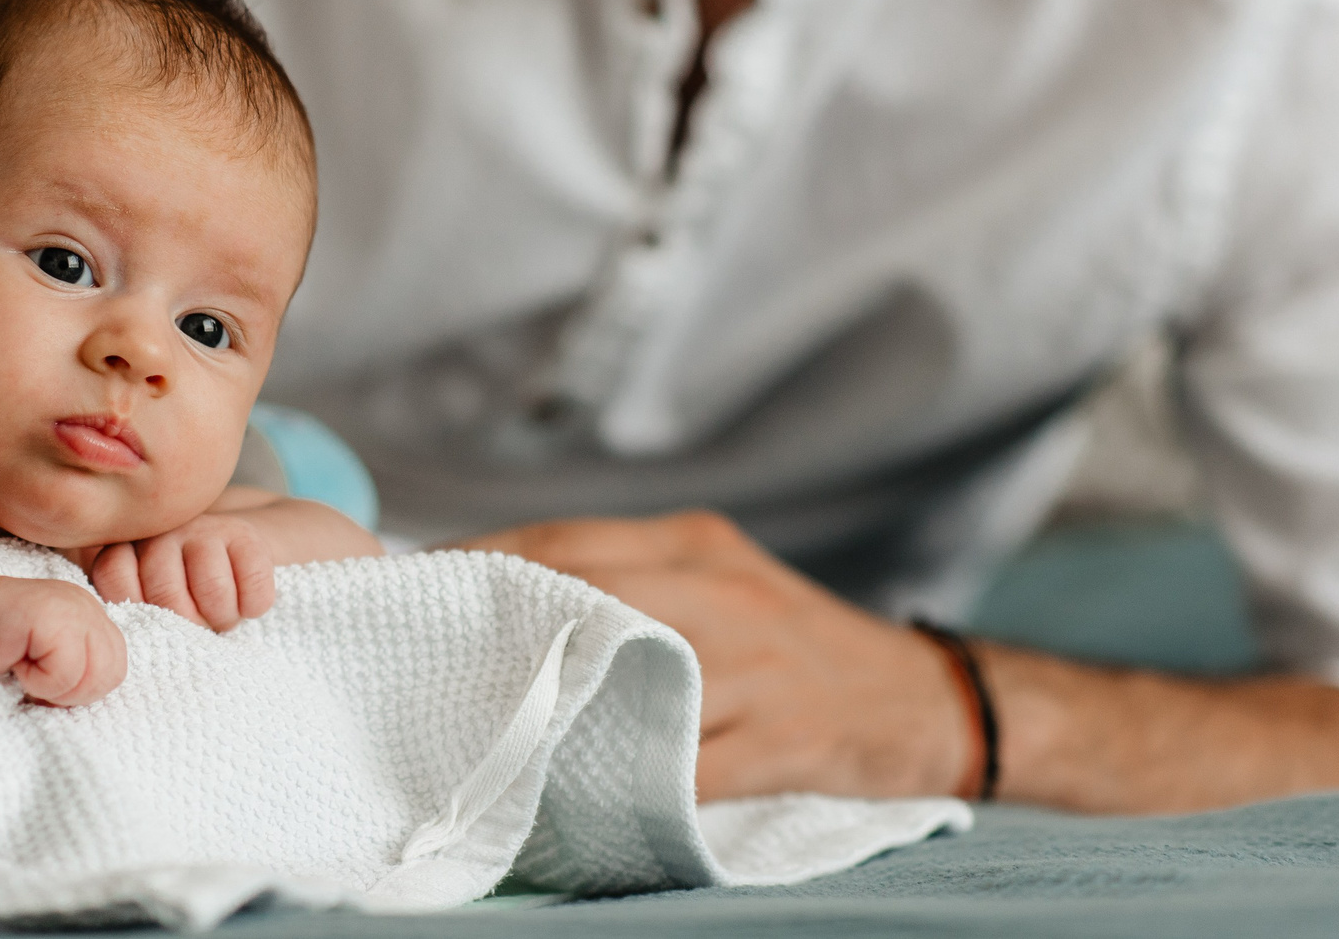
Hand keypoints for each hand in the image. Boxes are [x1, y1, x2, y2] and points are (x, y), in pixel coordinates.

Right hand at [0, 575, 128, 706]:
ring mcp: (73, 607)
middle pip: (113, 673)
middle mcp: (86, 606)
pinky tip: (15, 664)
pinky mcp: (53, 617)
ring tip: (26, 671)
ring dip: (57, 688)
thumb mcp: (46, 657)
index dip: (83, 689)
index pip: (116, 667)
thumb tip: (94, 697)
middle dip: (74, 692)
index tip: (46, 682)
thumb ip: (77, 666)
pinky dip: (38, 682)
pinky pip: (66, 673)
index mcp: (89, 616)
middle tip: (36, 681)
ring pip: (94, 675)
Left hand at [83, 514, 276, 630]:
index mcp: (128, 547)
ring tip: (222, 618)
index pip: (112, 574)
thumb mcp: (148, 602)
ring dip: (222, 618)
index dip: (134, 609)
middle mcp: (163, 532)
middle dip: (187, 625)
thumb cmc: (184, 596)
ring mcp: (204, 528)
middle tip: (197, 629)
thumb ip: (130, 612)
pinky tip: (248, 606)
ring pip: (212, 589)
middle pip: (165, 590)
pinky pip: (252, 582)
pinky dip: (253, 606)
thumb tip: (124, 646)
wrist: (235, 560)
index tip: (152, 626)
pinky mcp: (245, 535)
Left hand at [459, 510, 972, 801]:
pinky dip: (624, 784)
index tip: (408, 590)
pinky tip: (570, 797)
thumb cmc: (797, 648)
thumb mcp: (718, 583)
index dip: (475, 563)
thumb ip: (628, 580)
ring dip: (545, 709)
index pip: (559, 541)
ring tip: (475, 731)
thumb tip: (500, 594)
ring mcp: (754, 666)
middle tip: (419, 660)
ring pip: (625, 680)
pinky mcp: (782, 740)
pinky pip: (686, 769)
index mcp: (694, 544)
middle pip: (577, 595)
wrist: (930, 701)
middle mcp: (720, 591)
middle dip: (490, 627)